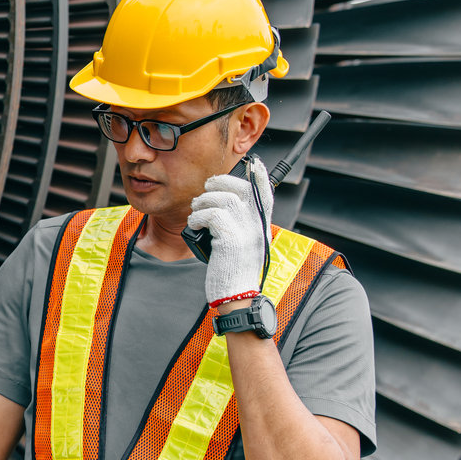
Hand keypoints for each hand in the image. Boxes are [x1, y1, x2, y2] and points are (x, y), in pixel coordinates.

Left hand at [187, 155, 272, 306]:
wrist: (237, 296)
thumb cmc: (234, 270)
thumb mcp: (242, 243)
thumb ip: (240, 224)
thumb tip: (223, 203)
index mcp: (261, 225)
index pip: (266, 194)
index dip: (260, 177)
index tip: (256, 163)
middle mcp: (257, 226)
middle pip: (242, 189)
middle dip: (219, 184)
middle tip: (205, 193)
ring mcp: (246, 232)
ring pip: (223, 199)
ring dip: (202, 203)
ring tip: (196, 214)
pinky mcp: (231, 240)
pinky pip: (212, 215)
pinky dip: (198, 217)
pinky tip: (194, 225)